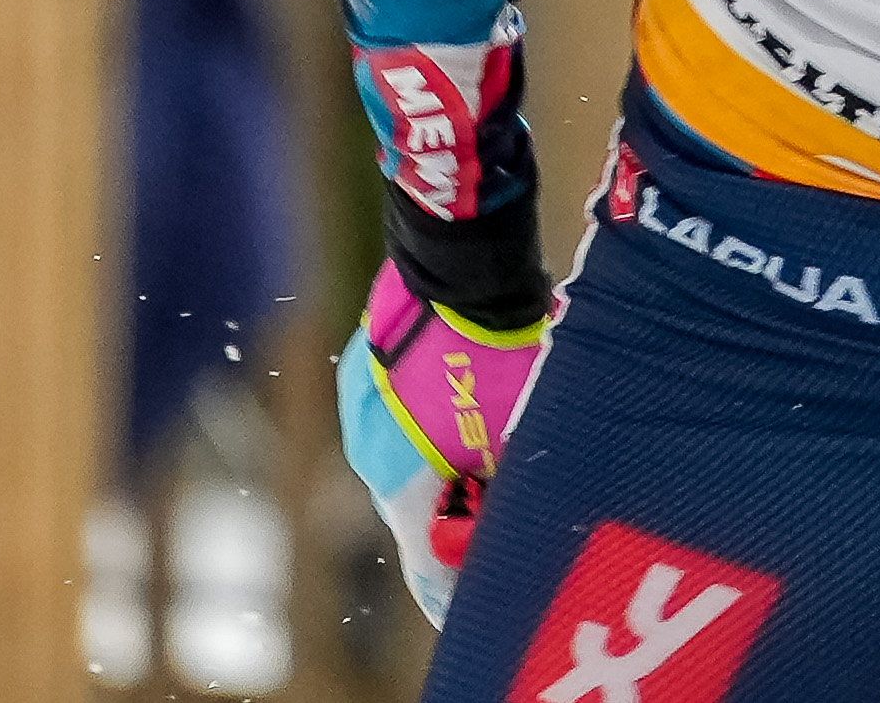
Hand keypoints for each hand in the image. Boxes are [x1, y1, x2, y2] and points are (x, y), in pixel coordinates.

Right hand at [334, 261, 545, 623]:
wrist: (461, 264)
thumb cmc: (500, 358)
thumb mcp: (518, 438)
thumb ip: (504, 497)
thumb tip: (513, 532)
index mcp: (401, 488)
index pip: (426, 571)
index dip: (452, 598)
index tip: (472, 616)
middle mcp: (371, 458)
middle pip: (418, 510)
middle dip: (459, 516)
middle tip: (503, 514)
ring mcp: (360, 411)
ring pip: (409, 457)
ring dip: (444, 462)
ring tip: (494, 442)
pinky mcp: (363, 372)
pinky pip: (400, 414)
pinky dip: (431, 420)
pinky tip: (472, 395)